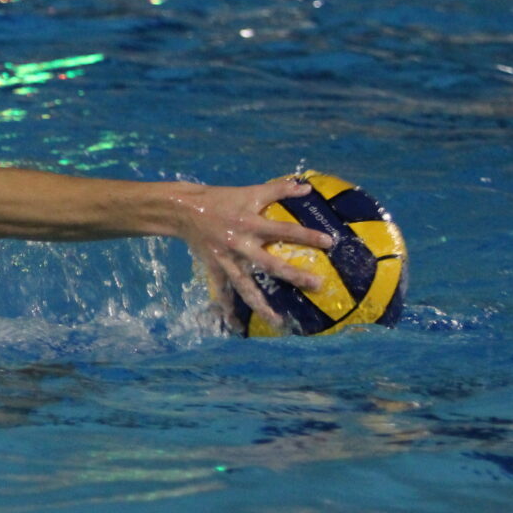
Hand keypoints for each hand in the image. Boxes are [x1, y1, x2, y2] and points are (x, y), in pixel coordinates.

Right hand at [170, 177, 335, 328]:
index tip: (330, 242)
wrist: (183, 210)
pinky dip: (227, 308)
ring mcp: (226, 260)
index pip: (284, 230)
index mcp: (251, 224)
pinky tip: (235, 325)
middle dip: (293, 275)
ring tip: (277, 322)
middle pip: (269, 264)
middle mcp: (240, 245)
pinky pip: (221, 292)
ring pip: (245, 286)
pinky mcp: (214, 268)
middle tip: (316, 285)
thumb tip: (307, 187)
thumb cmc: (220, 199)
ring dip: (261, 305)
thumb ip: (279, 189)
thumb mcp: (249, 191)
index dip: (306, 235)